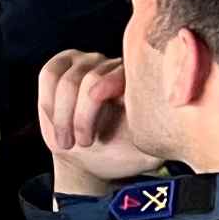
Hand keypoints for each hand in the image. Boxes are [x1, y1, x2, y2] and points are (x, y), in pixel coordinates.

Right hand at [37, 49, 146, 193]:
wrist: (89, 158)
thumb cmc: (120, 155)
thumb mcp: (144, 153)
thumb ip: (154, 138)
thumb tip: (170, 127)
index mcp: (137, 83)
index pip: (121, 73)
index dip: (107, 82)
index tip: (96, 97)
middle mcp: (111, 65)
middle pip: (90, 78)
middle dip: (81, 115)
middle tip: (82, 144)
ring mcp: (84, 62)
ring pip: (65, 79)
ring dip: (61, 114)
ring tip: (67, 142)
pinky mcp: (60, 64)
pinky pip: (48, 75)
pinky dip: (48, 101)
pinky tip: (55, 122)